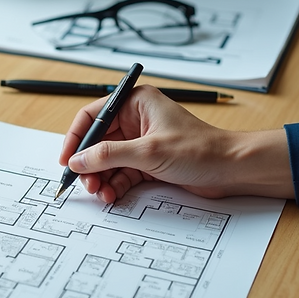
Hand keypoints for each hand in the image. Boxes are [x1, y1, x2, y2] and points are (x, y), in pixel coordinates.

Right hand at [59, 85, 293, 201]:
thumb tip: (77, 160)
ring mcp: (141, 142)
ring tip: (100, 193)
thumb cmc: (200, 150)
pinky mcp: (148, 162)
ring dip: (101, 178)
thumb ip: (108, 155)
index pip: (92, 116)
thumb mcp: (148, 152)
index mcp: (135, 102)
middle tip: (84, 184)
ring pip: (108, 160)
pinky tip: (111, 195)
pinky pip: (121, 172)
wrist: (232, 170)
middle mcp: (136, 119)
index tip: (66, 159)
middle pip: (98, 142)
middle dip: (89, 164)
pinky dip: (114, 184)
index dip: (76, 138)